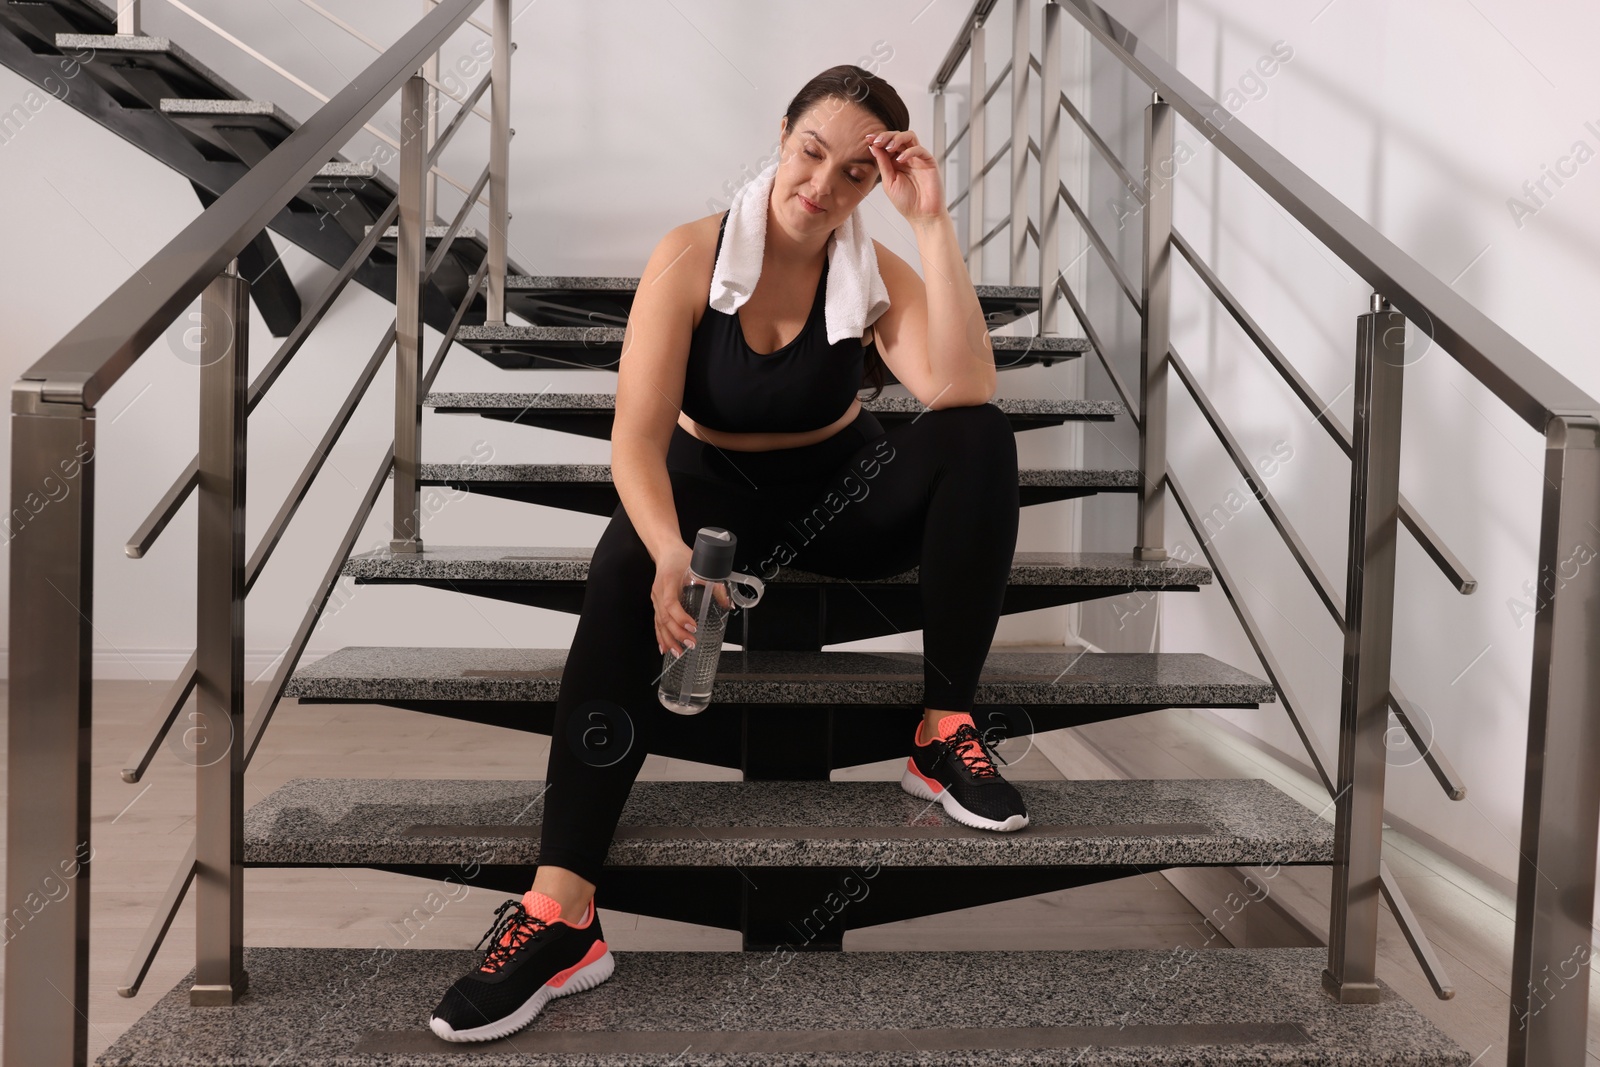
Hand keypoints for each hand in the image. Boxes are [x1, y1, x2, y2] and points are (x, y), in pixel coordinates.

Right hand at [651, 542, 731, 657]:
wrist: (666, 551)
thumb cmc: (682, 557)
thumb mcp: (700, 567)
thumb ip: (715, 585)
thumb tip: (729, 604)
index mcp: (668, 581)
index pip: (671, 603)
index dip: (681, 617)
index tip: (694, 626)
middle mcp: (659, 592)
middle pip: (664, 617)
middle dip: (678, 633)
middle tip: (691, 644)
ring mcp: (655, 599)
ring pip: (659, 623)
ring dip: (668, 639)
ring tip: (678, 653)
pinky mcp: (656, 603)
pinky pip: (656, 622)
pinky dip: (660, 636)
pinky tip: (664, 648)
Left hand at [864, 129, 945, 226]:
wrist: (922, 216)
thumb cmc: (907, 202)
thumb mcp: (889, 182)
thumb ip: (882, 164)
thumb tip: (873, 147)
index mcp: (896, 162)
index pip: (887, 144)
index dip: (878, 139)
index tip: (868, 139)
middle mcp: (907, 158)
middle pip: (897, 136)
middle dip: (886, 136)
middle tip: (877, 141)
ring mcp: (918, 159)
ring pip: (909, 137)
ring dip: (897, 138)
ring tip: (888, 147)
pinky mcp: (929, 162)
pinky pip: (919, 150)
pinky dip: (909, 151)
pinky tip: (900, 159)